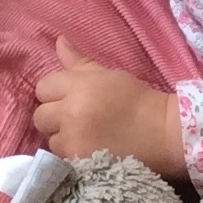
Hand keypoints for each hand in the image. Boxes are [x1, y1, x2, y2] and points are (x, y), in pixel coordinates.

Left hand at [33, 37, 184, 177]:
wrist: (161, 133)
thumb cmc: (135, 99)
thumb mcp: (107, 74)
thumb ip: (79, 61)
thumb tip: (59, 40)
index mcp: (79, 86)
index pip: (43, 87)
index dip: (55, 92)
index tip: (70, 97)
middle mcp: (71, 113)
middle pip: (41, 115)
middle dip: (54, 115)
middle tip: (75, 117)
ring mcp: (73, 140)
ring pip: (50, 138)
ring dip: (62, 137)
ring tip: (84, 135)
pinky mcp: (78, 161)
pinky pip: (61, 156)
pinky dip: (71, 153)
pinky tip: (88, 148)